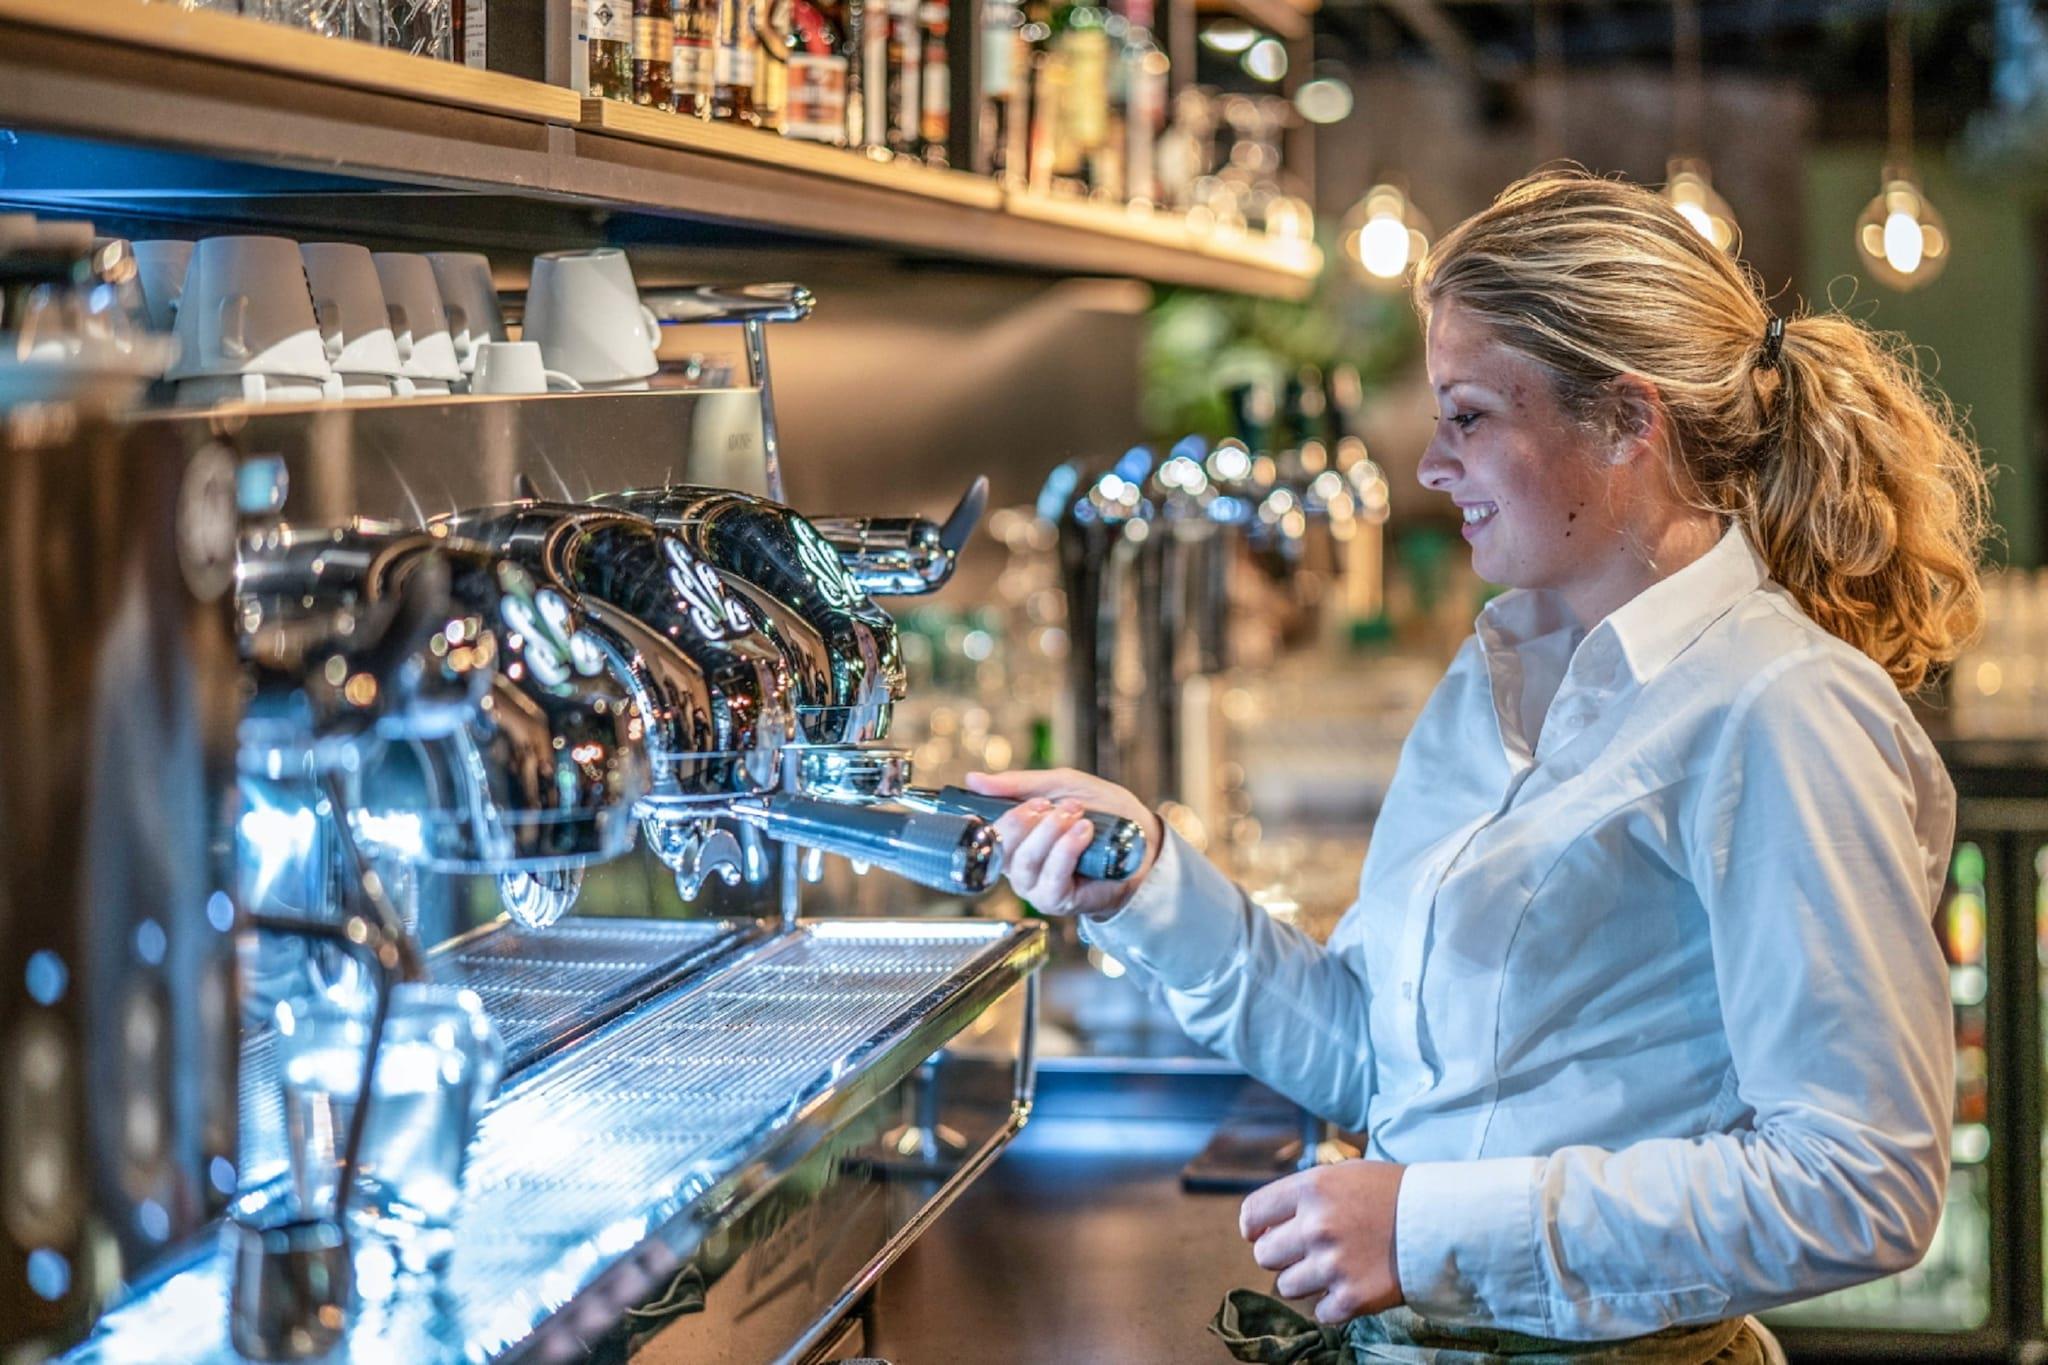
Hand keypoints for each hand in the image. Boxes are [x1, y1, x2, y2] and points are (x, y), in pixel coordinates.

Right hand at [964, 767, 1163, 919]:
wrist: (1143, 841)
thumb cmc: (1103, 813)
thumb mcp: (1061, 785)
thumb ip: (1019, 784)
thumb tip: (974, 779)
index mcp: (1014, 837)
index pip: (985, 831)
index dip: (992, 817)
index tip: (1020, 801)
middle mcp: (1018, 865)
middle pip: (1002, 845)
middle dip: (1027, 819)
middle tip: (1056, 805)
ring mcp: (1035, 885)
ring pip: (1026, 861)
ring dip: (1051, 832)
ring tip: (1078, 815)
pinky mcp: (1056, 900)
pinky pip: (1051, 877)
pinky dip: (1067, 850)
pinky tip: (1084, 832)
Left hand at [1240, 1160, 1406, 1324]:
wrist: (1443, 1222)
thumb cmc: (1393, 1194)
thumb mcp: (1345, 1174)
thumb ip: (1304, 1194)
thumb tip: (1265, 1223)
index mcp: (1311, 1188)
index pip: (1252, 1213)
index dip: (1253, 1227)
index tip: (1260, 1235)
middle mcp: (1316, 1226)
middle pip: (1264, 1256)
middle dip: (1281, 1256)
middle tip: (1306, 1252)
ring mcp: (1333, 1264)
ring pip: (1286, 1286)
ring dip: (1305, 1281)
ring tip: (1333, 1268)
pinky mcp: (1352, 1297)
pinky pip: (1319, 1312)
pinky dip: (1333, 1305)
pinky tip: (1351, 1286)